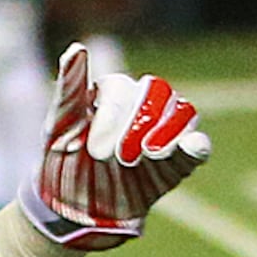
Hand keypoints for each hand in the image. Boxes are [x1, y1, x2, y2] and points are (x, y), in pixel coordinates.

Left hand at [20, 40, 208, 250]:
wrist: (74, 209)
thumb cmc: (64, 162)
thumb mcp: (59, 127)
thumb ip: (70, 88)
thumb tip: (77, 46)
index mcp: (112, 92)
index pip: (123, 87)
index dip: (112, 115)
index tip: (95, 151)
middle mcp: (141, 106)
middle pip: (157, 94)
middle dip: (137, 124)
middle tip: (117, 157)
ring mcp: (162, 131)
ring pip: (181, 114)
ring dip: (167, 132)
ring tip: (149, 155)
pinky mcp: (177, 160)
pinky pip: (196, 146)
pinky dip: (197, 145)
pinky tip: (193, 147)